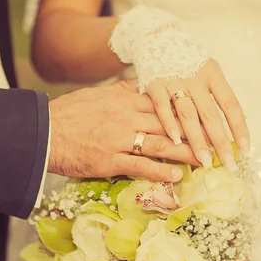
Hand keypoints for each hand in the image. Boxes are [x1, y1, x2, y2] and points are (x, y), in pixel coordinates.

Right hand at [48, 81, 197, 181]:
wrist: (43, 131)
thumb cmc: (68, 114)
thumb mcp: (96, 95)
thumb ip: (120, 91)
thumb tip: (139, 85)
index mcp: (123, 100)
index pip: (162, 103)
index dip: (186, 109)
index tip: (205, 114)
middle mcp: (125, 117)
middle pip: (168, 123)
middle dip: (195, 131)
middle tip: (216, 139)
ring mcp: (119, 139)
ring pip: (160, 144)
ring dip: (186, 152)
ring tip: (206, 159)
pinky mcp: (109, 160)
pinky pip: (140, 165)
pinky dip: (160, 171)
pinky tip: (176, 176)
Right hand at [145, 59, 249, 169]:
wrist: (155, 37)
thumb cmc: (185, 61)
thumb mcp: (206, 71)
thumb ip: (217, 94)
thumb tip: (237, 122)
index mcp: (213, 74)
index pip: (231, 104)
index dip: (239, 127)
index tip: (244, 148)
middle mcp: (196, 78)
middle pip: (210, 114)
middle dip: (220, 141)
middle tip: (227, 163)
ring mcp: (174, 81)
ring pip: (188, 115)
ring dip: (196, 139)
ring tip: (204, 160)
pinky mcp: (154, 84)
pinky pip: (163, 107)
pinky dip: (169, 124)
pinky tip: (176, 141)